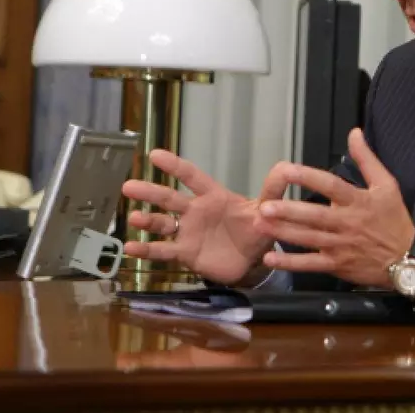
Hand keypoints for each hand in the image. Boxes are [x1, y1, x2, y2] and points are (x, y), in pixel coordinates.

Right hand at [120, 151, 283, 284]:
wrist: (254, 259)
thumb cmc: (256, 227)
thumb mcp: (267, 209)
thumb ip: (273, 190)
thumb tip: (286, 167)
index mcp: (214, 196)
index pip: (192, 177)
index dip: (175, 166)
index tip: (154, 154)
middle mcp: (195, 211)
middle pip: (169, 198)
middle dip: (150, 192)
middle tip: (129, 186)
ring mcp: (188, 232)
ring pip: (162, 224)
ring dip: (147, 221)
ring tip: (134, 218)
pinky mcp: (185, 253)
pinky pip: (163, 251)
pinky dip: (146, 250)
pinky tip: (130, 248)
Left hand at [254, 128, 414, 289]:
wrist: (408, 258)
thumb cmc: (395, 219)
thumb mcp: (387, 185)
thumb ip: (367, 159)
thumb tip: (354, 133)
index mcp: (358, 201)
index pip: (331, 186)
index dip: (308, 177)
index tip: (287, 170)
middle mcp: (347, 223)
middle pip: (315, 216)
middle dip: (289, 211)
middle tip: (265, 206)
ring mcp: (341, 246)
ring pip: (308, 239)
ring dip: (283, 233)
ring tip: (260, 225)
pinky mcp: (338, 265)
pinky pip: (310, 265)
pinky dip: (290, 263)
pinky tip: (270, 258)